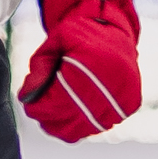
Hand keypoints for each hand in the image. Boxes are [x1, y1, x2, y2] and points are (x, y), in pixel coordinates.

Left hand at [19, 0, 141, 141]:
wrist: (114, 30)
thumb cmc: (80, 34)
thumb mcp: (54, 43)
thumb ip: (39, 69)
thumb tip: (26, 97)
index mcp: (93, 64)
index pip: (57, 101)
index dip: (37, 107)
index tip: (28, 102)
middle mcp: (113, 83)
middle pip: (70, 120)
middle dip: (48, 118)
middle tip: (39, 108)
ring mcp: (125, 96)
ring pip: (86, 128)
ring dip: (65, 125)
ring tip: (55, 110)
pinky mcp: (131, 104)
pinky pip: (102, 126)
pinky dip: (85, 124)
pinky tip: (75, 110)